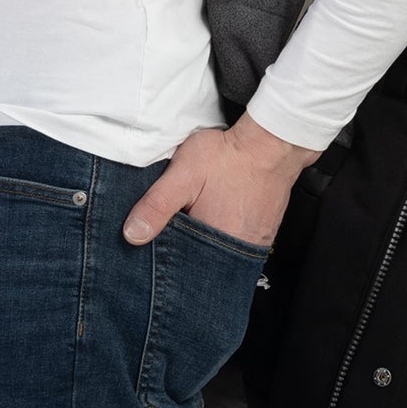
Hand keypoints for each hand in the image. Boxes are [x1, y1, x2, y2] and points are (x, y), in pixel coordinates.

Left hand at [121, 113, 320, 248]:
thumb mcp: (184, 174)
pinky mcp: (263, 233)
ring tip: (200, 217)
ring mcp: (253, 243)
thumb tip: (133, 234)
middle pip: (201, 260)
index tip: (161, 238)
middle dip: (186, 248)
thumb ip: (157, 205)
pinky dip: (223, 235)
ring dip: (205, 242)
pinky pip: (237, 244)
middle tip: (183, 220)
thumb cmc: (232, 156)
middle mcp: (237, 249)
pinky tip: (217, 217)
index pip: (181, 264)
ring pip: (219, 253)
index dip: (167, 252)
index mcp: (214, 241)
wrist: (273, 142)